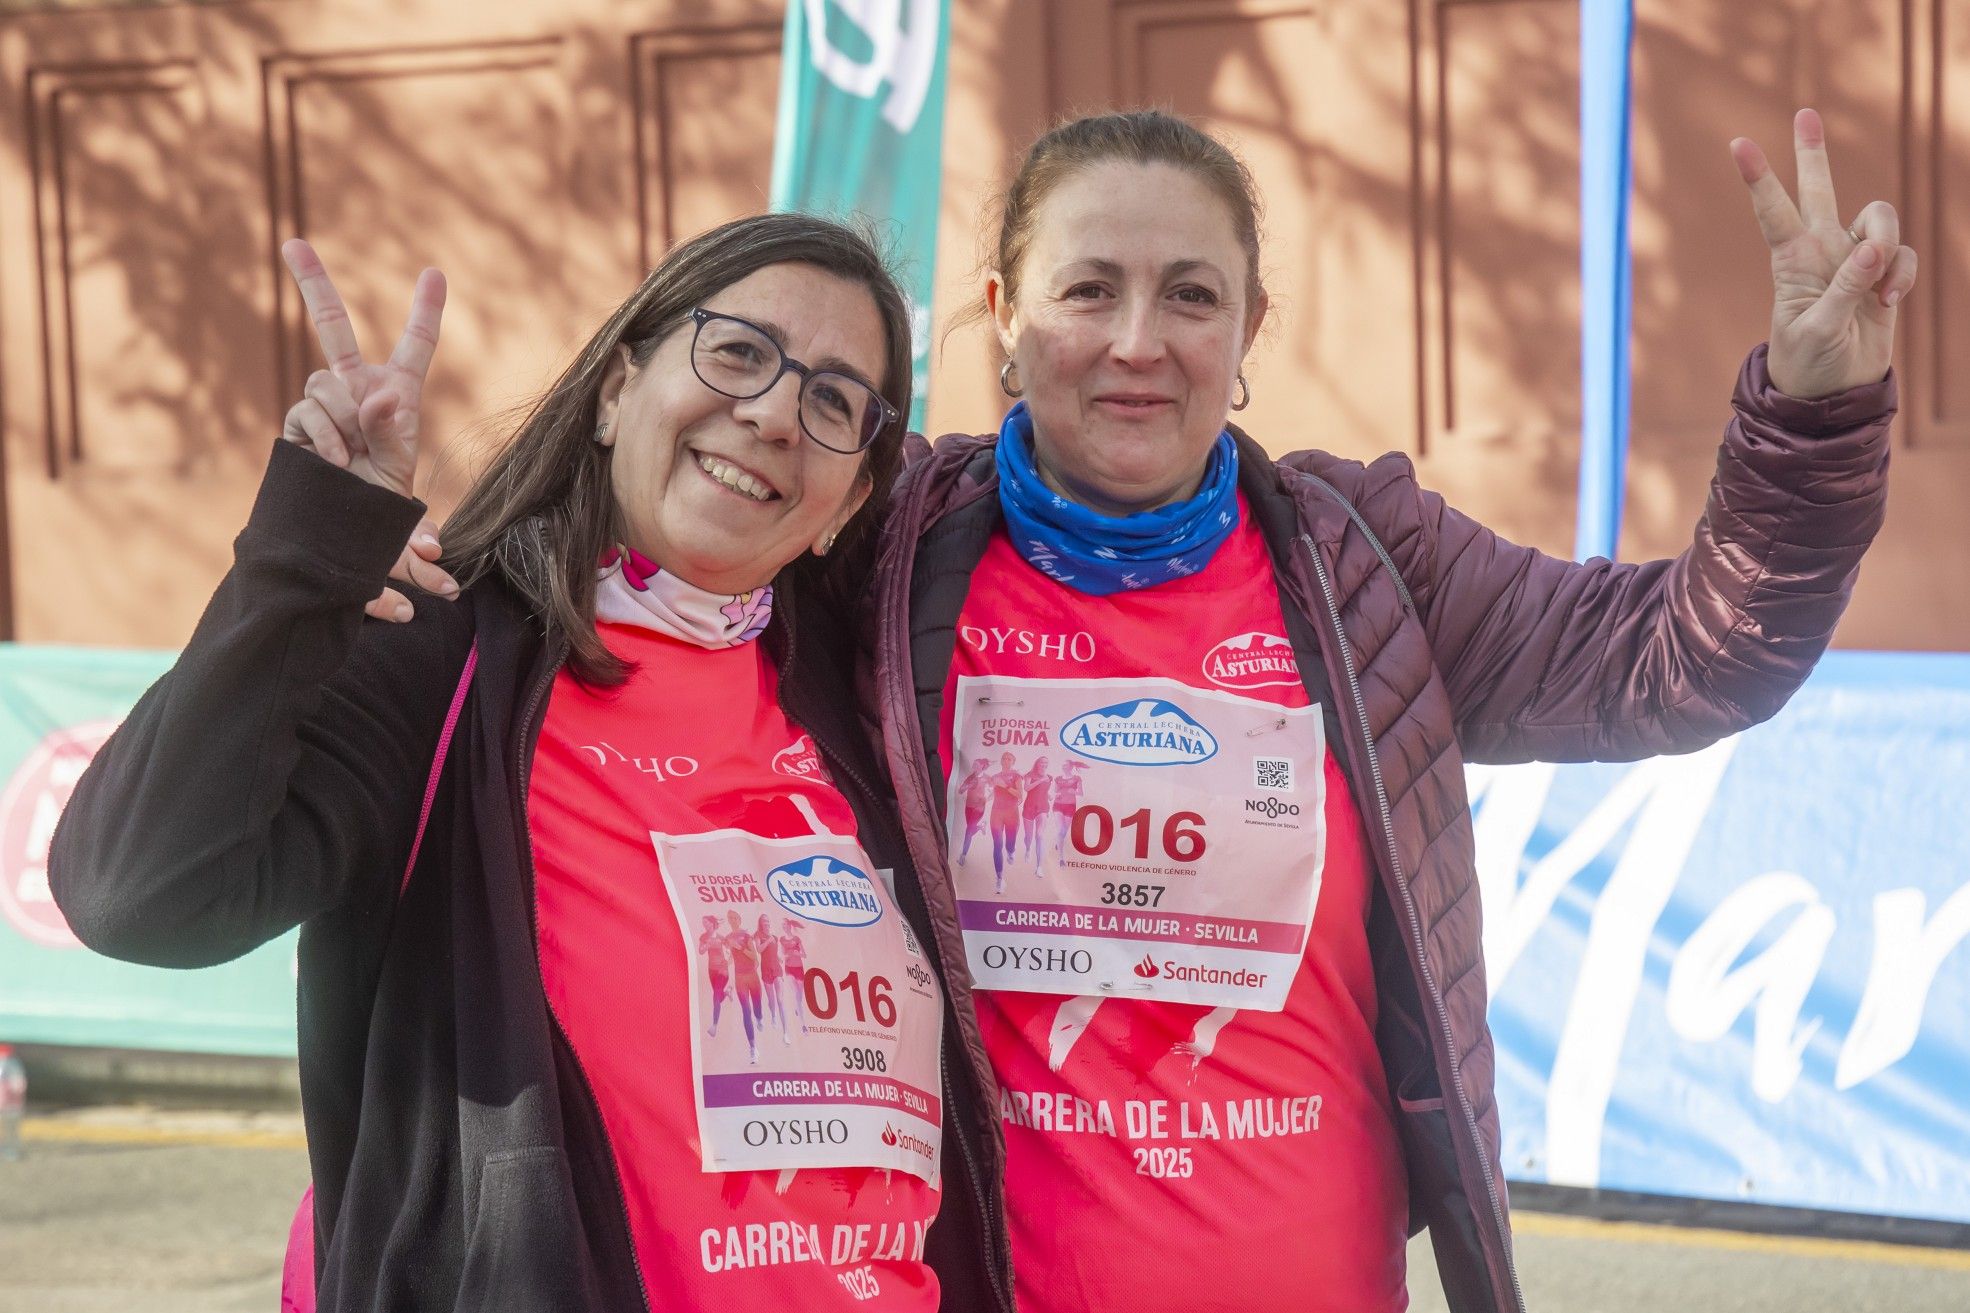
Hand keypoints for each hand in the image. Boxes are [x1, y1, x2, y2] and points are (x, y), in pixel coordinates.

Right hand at [278, 239, 453, 619]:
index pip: (415, 346)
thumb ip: (390, 430)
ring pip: (325, 383)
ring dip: (344, 418)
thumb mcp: (396, 469)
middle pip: (331, 327)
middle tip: (293, 243)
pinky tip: (335, 460)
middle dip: (312, 282)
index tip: (435, 272)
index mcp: (397, 394)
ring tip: (354, 457)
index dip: (425, 310)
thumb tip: (381, 395)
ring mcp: (326, 402)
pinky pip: (309, 411)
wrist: (345, 533)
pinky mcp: (300, 420)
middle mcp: (357, 388)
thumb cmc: (381, 503)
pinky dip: (324, 433)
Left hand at [1732, 108, 1918, 399]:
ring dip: (1887, 244)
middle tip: (1805, 113)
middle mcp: (1822, 251)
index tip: (1736, 144)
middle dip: (1812, 154)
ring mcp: (1854, 260)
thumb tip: (1872, 250)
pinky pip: (1904, 256)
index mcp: (1792, 261)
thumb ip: (1845, 290)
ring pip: (1879, 219)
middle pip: (1819, 190)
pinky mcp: (1884, 276)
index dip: (1758, 178)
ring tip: (1879, 290)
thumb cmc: (1809, 364)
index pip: (1773, 212)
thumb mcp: (1818, 331)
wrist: (1833, 394)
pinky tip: (1888, 302)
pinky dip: (1902, 275)